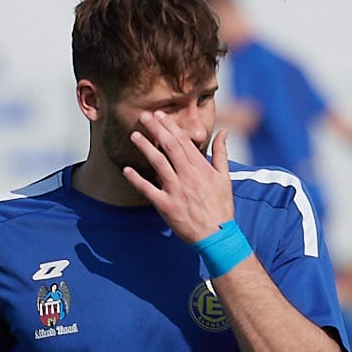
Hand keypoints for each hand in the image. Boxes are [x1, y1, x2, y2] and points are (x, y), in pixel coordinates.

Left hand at [122, 111, 233, 243]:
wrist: (216, 235)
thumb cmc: (221, 206)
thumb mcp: (225, 178)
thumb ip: (221, 153)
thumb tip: (223, 131)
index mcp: (201, 168)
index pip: (183, 141)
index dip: (170, 126)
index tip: (160, 115)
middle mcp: (188, 176)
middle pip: (169, 146)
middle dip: (156, 129)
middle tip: (144, 117)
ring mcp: (176, 190)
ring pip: (158, 162)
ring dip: (145, 147)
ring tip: (134, 135)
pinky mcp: (166, 205)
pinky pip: (148, 190)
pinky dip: (136, 179)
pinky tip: (126, 170)